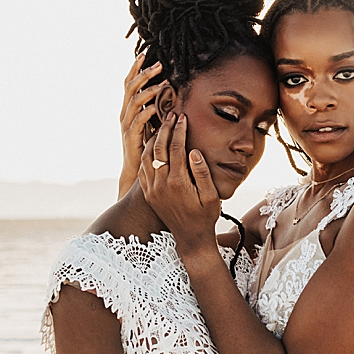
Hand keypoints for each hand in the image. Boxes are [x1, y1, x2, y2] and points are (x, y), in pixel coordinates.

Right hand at [119, 54, 164, 198]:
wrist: (136, 173)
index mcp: (129, 109)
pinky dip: (148, 112)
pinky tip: (159, 107)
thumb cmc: (147, 148)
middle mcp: (125, 114)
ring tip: (163, 83)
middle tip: (159, 64)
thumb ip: (156, 110)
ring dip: (149, 90)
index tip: (145, 54)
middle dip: (144, 74)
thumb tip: (170, 93)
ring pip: (134, 101)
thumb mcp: (151, 125)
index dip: (135, 68)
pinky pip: (139, 121)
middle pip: (130, 88)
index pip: (129, 83)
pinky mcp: (131, 138)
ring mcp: (126, 125)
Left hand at [140, 112, 219, 253]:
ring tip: (161, 126)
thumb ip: (202, 172)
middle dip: (164, 129)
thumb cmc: (205, 216)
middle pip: (158, 148)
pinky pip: (142, 169)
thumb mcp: (211, 196)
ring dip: (152, 139)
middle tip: (171, 115)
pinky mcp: (148, 194)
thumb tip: (193, 150)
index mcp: (178, 183)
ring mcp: (152, 189)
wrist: (190, 238)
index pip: (175, 148)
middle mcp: (161, 185)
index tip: (182, 117)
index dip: (178, 130)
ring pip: (146, 157)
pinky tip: (152, 145)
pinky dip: (146, 153)